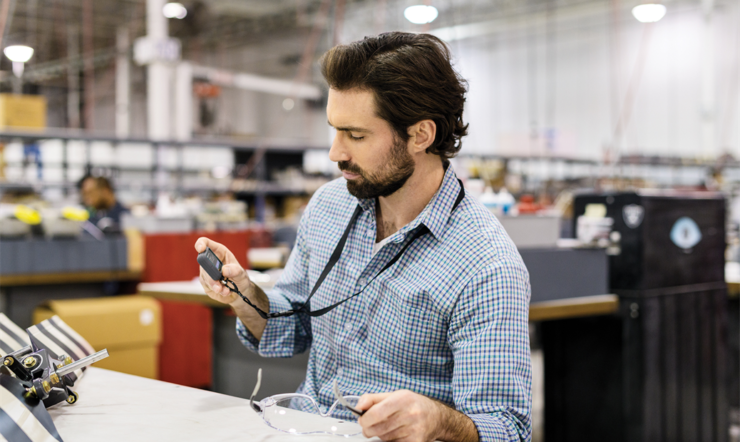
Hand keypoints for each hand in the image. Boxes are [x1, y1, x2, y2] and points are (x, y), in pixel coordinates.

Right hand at [194, 237, 250, 306]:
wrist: (240, 290)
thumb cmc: (240, 277)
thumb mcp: (241, 273)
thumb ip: (235, 270)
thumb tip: (224, 270)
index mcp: (218, 252)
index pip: (205, 243)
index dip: (201, 244)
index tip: (201, 249)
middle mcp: (210, 261)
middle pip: (203, 263)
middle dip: (211, 273)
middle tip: (219, 280)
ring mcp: (206, 273)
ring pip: (205, 277)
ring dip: (216, 285)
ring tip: (226, 289)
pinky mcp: (206, 284)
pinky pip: (208, 287)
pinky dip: (217, 290)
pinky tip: (225, 291)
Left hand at [356, 390, 477, 441]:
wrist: (436, 417)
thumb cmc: (413, 404)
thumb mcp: (395, 395)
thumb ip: (373, 398)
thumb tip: (358, 406)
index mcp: (403, 399)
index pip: (376, 413)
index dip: (364, 419)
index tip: (362, 419)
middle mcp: (410, 414)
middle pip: (377, 428)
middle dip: (369, 429)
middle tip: (371, 425)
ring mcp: (414, 430)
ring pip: (384, 438)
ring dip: (381, 435)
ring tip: (390, 427)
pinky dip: (391, 441)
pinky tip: (397, 434)